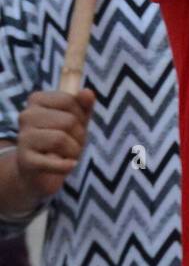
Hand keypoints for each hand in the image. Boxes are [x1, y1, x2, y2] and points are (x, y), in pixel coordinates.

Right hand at [12, 89, 95, 208]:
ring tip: (66, 155)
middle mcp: (26, 115)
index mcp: (37, 100)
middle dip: (79, 136)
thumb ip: (84, 105)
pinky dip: (67, 166)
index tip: (74, 126)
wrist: (39, 172)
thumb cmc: (60, 140)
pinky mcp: (25, 160)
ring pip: (61, 139)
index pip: (69, 100)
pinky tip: (69, 165)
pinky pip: (54, 162)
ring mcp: (23, 138)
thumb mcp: (77, 120)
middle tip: (71, 144)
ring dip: (73, 151)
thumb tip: (88, 92)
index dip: (80, 116)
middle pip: (68, 121)